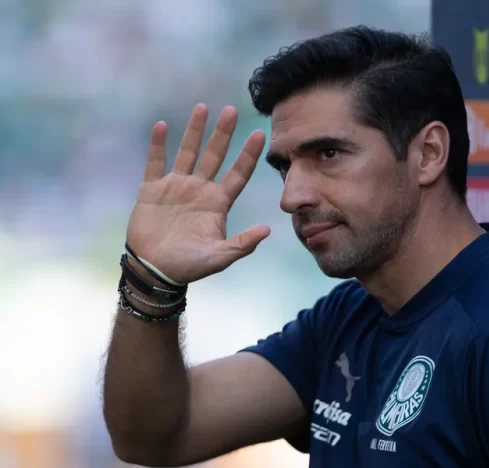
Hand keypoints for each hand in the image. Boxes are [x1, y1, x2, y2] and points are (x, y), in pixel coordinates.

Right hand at [126, 104, 270, 283]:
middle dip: (223, 133)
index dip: (248, 154)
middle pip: (215, 155)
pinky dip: (158, 145)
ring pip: (188, 152)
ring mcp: (176, 187)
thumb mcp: (219, 257)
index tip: (261, 134)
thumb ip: (242, 244)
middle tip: (232, 110)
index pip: (238, 173)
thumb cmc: (189, 265)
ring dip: (194, 130)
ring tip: (203, 107)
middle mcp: (200, 189)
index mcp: (218, 203)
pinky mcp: (152, 190)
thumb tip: (267, 231)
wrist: (155, 270)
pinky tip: (162, 125)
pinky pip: (155, 162)